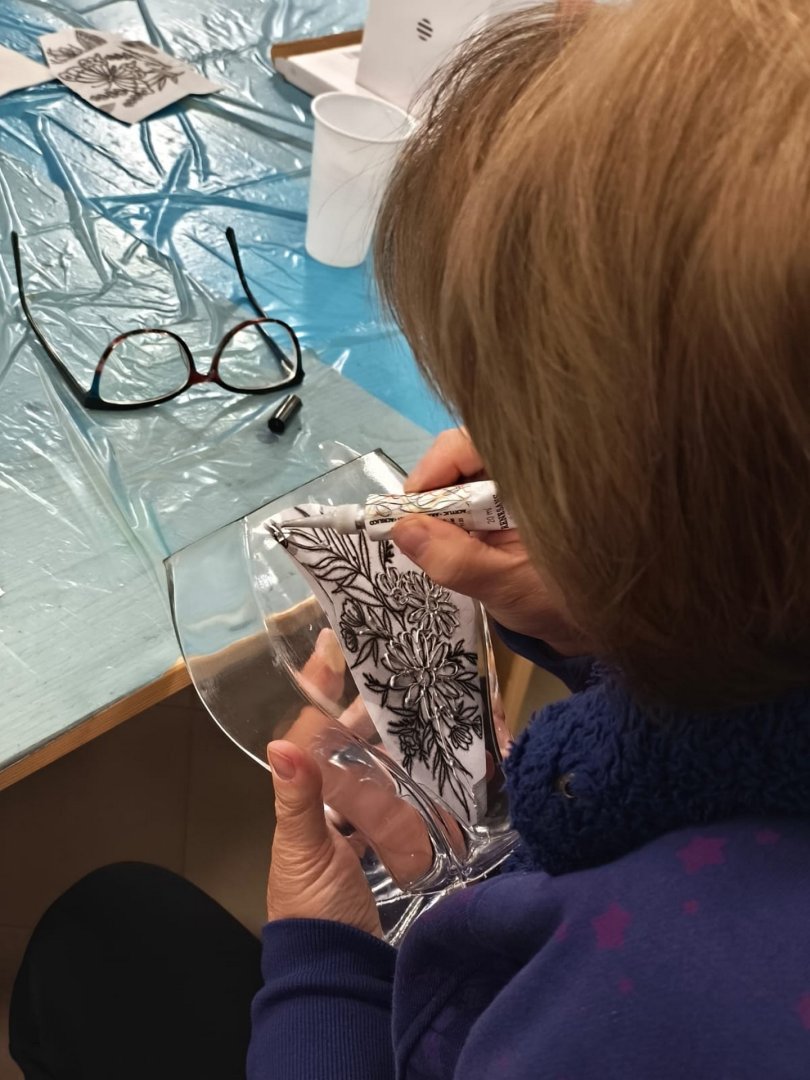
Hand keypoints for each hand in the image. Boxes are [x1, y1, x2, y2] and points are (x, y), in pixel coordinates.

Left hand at [265, 631, 437, 932]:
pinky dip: (408, 789)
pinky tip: (433, 770)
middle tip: (404, 673)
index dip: (317, 687)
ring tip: (427, 710)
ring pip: (374, 771)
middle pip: (349, 744)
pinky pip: (393, 806)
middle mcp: (326, 801)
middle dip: (371, 710)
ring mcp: (353, 823)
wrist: (337, 967)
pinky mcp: (378, 845)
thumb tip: (279, 745)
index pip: (311, 729)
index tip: (332, 641)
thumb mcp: (304, 852)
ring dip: (394, 745)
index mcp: (302, 795)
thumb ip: (296, 801)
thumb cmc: (313, 906)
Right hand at [394, 429, 587, 655]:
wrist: (585, 622)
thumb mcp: (505, 585)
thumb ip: (456, 559)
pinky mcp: (511, 496)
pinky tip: (452, 536)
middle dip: (435, 487)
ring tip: (431, 535)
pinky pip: (471, 489)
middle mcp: (532, 468)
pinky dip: (453, 512)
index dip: (439, 464)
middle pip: (466, 452)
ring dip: (442, 503)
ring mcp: (521, 480)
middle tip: (413, 525)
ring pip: (464, 472)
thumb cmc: (558, 602)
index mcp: (542, 476)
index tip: (411, 505)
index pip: (478, 442)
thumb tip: (404, 528)